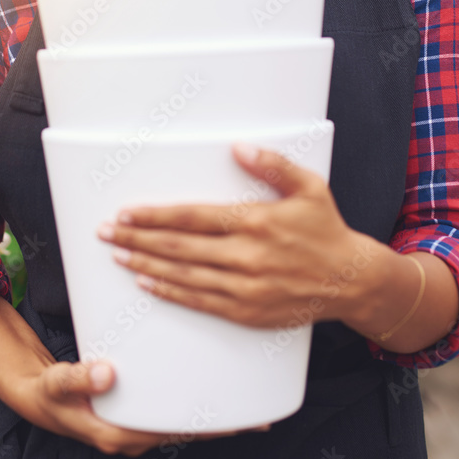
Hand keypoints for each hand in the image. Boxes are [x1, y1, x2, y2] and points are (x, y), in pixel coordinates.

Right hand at [13, 359, 269, 455]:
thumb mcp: (56, 385)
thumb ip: (77, 378)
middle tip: (260, 416)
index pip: (171, 433)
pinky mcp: (136, 414)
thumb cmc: (49, 392)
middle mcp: (132, 436)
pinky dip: (192, 405)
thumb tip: (107, 373)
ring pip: (180, 425)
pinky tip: (211, 393)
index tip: (237, 422)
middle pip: (184, 432)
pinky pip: (170, 412)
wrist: (39, 398)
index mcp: (117, 433)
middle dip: (220, 426)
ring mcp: (135, 427)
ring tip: (248, 403)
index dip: (205, 429)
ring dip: (210, 417)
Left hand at [96, 144, 378, 329]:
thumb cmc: (326, 229)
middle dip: (137, 238)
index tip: (127, 212)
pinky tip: (148, 283)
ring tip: (118, 255)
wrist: (351, 280)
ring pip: (183, 275)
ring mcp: (245, 287)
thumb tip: (237, 147)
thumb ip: (272, 164)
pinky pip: (199, 301)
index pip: (192, 216)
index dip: (155, 215)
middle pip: (178, 246)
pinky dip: (170, 292)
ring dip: (146, 264)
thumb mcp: (307, 186)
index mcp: (255, 221)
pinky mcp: (247, 311)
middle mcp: (246, 255)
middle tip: (107, 232)